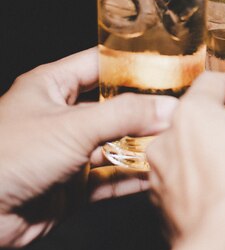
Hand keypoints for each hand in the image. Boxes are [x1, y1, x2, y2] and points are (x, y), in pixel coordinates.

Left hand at [0, 48, 177, 246]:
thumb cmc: (7, 157)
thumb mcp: (73, 126)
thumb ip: (125, 115)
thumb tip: (169, 107)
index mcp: (52, 86)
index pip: (101, 65)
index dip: (133, 65)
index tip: (169, 67)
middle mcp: (62, 116)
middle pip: (114, 107)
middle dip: (147, 110)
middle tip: (182, 108)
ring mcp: (69, 151)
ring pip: (116, 143)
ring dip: (144, 145)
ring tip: (177, 141)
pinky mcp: (74, 184)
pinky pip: (111, 177)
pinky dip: (134, 177)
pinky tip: (157, 174)